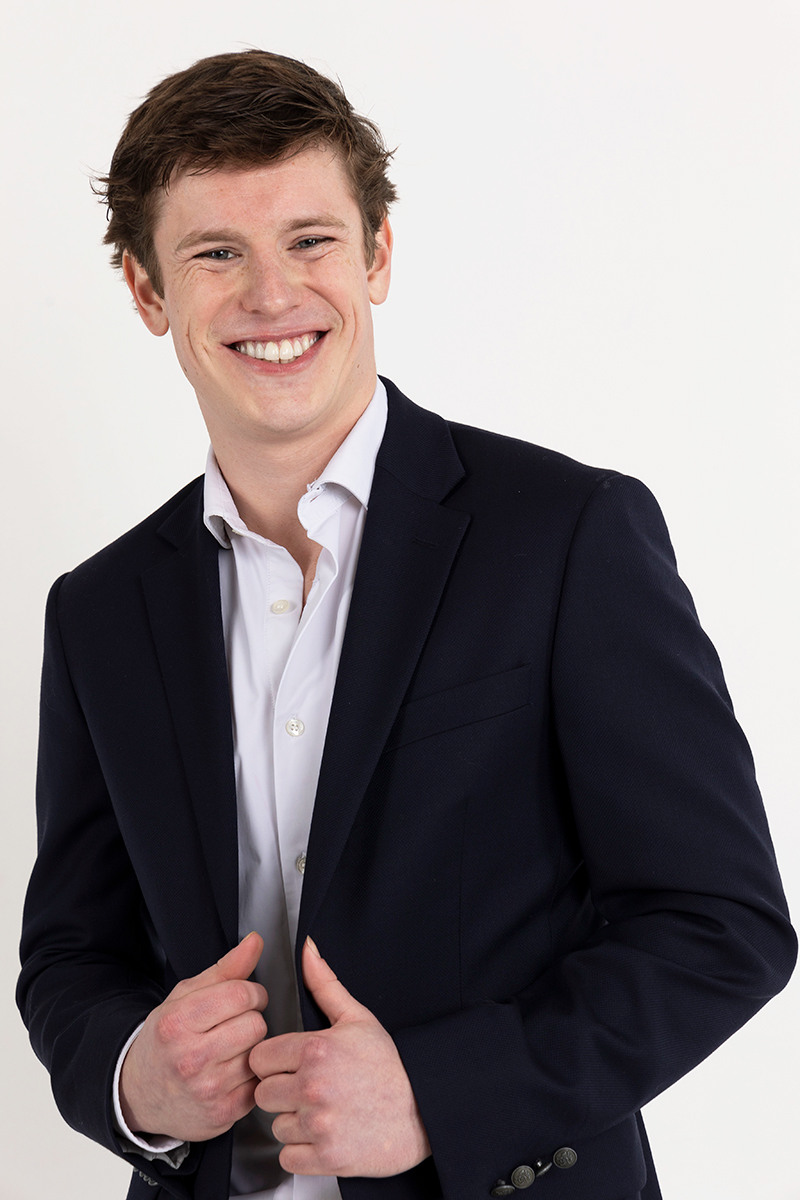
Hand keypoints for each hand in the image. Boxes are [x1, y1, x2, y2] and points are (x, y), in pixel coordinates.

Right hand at [119, 931, 266, 1141]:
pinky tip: (231, 1073)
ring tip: (230, 1049)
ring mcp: (207, 1090)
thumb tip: (256, 941)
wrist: (138, 1093)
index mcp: (176, 1023)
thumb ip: (225, 968)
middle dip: (250, 1020)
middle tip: (233, 1026)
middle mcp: (189, 1058)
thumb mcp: (184, 997)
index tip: (244, 998)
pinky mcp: (223, 1114)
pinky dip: (251, 1076)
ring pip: (261, 1053)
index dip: (251, 992)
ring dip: (252, 1048)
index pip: (241, 994)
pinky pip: (260, 1083)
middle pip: (256, 1024)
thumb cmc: (165, 1039)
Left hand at [250, 938, 430, 1176]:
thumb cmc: (390, 1066)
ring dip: (293, 1122)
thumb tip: (308, 950)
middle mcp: (313, 1087)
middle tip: (307, 1089)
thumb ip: (324, 985)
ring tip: (321, 1111)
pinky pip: (288, 1156)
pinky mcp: (326, 1157)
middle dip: (281, 1092)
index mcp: (316, 1049)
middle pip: (262, 1094)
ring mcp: (319, 1124)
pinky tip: (323, 1134)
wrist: (424, 1110)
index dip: (273, 1062)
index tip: (289, 1066)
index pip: (259, 1058)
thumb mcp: (358, 1018)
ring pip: (276, 1126)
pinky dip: (302, 1150)